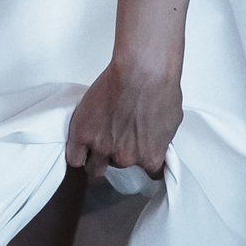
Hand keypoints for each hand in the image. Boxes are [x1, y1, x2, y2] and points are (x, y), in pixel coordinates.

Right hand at [67, 57, 184, 177]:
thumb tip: (155, 139)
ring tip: (97, 138)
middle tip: (115, 140)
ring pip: (94, 167)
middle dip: (115, 156)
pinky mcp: (83, 135)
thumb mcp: (171, 120)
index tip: (139, 154)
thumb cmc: (160, 88)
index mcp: (150, 157)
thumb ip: (161, 138)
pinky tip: (81, 145)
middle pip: (116, 168)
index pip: (149, 174)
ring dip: (95, 156)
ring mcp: (103, 148)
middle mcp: (125, 158)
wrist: (142, 71)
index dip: (142, 161)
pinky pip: (74, 158)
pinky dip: (77, 154)